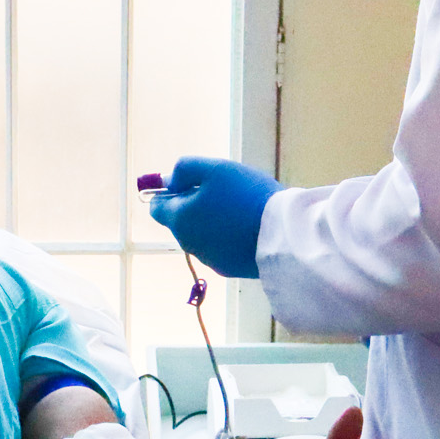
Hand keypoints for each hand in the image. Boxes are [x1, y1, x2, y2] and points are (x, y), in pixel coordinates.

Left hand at [145, 155, 283, 279]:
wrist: (282, 234)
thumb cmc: (246, 196)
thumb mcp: (215, 168)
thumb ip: (185, 169)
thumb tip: (169, 181)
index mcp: (179, 218)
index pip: (157, 207)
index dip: (169, 192)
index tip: (191, 183)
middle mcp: (188, 243)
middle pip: (181, 221)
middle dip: (195, 206)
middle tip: (223, 193)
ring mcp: (208, 259)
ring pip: (201, 236)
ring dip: (212, 223)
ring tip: (240, 210)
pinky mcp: (228, 269)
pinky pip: (220, 249)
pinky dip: (227, 238)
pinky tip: (248, 229)